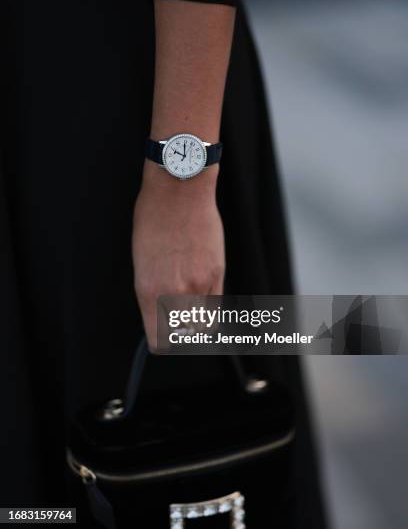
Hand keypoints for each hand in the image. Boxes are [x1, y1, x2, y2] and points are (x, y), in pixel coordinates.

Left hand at [132, 161, 224, 349]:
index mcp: (147, 290)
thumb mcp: (142, 259)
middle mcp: (173, 292)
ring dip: (197, 319)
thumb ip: (153, 289)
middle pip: (183, 336)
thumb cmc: (154, 218)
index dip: (162, 341)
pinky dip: (210, 304)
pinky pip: (216, 304)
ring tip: (191, 301)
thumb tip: (164, 310)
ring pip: (203, 324)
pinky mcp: (217, 272)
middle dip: (181, 331)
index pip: (160, 340)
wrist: (178, 190)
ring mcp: (198, 283)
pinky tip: (203, 291)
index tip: (164, 334)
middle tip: (178, 317)